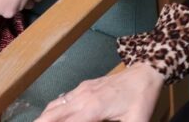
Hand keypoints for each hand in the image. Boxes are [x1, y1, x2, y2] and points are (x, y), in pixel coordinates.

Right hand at [34, 62, 163, 121]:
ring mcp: (82, 90)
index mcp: (93, 109)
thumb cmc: (142, 99)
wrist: (145, 72)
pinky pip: (62, 99)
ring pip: (54, 105)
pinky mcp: (84, 86)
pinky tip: (50, 116)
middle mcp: (83, 98)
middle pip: (53, 114)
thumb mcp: (137, 121)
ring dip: (43, 118)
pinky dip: (51, 110)